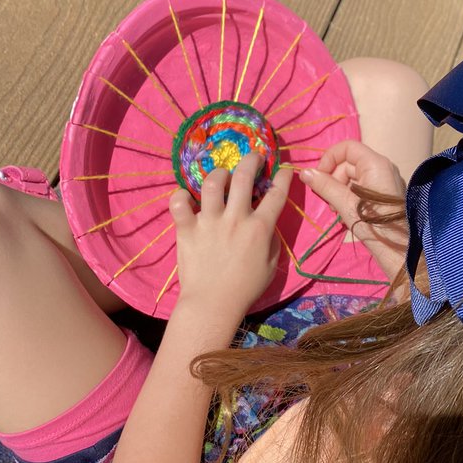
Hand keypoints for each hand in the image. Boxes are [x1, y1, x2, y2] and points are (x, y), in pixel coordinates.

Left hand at [169, 154, 294, 318]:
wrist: (213, 304)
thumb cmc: (245, 289)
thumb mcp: (271, 266)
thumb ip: (271, 241)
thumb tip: (267, 225)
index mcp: (259, 228)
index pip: (277, 194)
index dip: (283, 177)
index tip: (284, 169)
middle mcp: (236, 218)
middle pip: (245, 177)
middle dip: (252, 160)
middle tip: (253, 157)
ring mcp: (210, 222)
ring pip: (212, 183)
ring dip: (219, 174)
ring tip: (222, 175)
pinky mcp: (187, 229)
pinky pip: (179, 204)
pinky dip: (180, 196)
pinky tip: (185, 196)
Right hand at [299, 140, 409, 281]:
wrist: (399, 250)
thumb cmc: (374, 225)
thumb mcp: (345, 204)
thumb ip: (325, 186)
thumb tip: (304, 172)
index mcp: (375, 164)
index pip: (347, 147)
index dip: (329, 158)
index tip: (318, 177)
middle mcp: (382, 167)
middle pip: (348, 163)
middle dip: (333, 179)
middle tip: (329, 202)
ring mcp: (384, 180)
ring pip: (353, 176)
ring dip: (339, 190)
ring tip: (337, 210)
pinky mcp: (384, 193)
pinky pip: (361, 187)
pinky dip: (349, 196)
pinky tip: (346, 213)